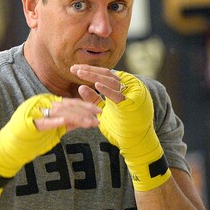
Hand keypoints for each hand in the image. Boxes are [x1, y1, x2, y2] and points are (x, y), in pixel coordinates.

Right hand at [0, 93, 100, 191]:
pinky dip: (56, 121)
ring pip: (60, 112)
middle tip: (99, 117)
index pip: (70, 102)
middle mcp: (41, 104)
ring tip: (89, 123)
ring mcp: (34, 112)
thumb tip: (84, 121)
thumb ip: (67, 124)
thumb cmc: (31, 140)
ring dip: (77, 117)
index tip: (99, 111)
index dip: (86, 106)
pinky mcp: (28, 123)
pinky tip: (68, 121)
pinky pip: (45, 121)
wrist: (9, 148)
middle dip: (85, 111)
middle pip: (68, 106)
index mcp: (47, 103)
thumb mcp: (53, 130)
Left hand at [72, 65, 170, 190]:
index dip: (89, 70)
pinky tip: (95, 85)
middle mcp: (128, 87)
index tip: (74, 69)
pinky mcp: (133, 103)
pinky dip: (107, 90)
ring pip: (111, 81)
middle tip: (74, 69)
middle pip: (106, 74)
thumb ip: (93, 99)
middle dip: (89, 71)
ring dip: (94, 76)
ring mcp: (132, 93)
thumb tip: (81, 87)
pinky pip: (118, 95)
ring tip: (80, 73)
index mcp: (120, 87)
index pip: (103, 75)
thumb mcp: (103, 110)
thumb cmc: (120, 125)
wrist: (135, 140)